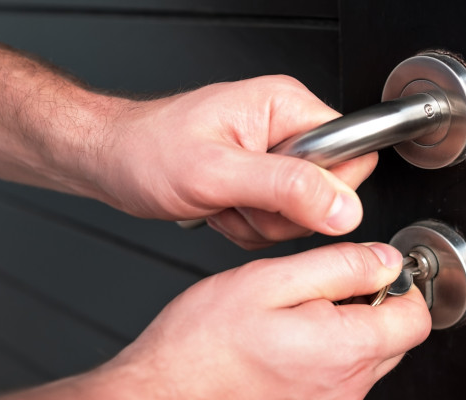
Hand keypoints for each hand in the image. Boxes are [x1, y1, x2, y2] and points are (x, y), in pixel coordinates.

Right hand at [90, 242, 430, 398]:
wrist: (165, 392)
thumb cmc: (205, 342)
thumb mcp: (270, 281)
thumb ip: (338, 266)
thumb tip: (385, 259)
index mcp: (344, 349)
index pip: (415, 319)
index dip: (400, 285)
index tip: (373, 271)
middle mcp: (346, 387)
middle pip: (395, 339)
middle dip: (372, 305)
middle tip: (322, 289)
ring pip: (368, 357)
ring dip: (347, 329)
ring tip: (296, 316)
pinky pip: (341, 377)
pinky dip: (327, 353)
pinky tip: (288, 341)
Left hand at [96, 76, 377, 247]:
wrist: (112, 161)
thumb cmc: (147, 151)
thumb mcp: (216, 172)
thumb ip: (287, 188)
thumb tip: (343, 207)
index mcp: (286, 107)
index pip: (353, 153)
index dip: (325, 188)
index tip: (281, 197)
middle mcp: (286, 128)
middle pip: (331, 191)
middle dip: (284, 213)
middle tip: (241, 200)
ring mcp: (275, 156)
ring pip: (304, 213)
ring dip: (261, 222)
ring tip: (225, 202)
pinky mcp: (262, 180)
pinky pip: (280, 221)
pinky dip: (249, 227)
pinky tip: (222, 209)